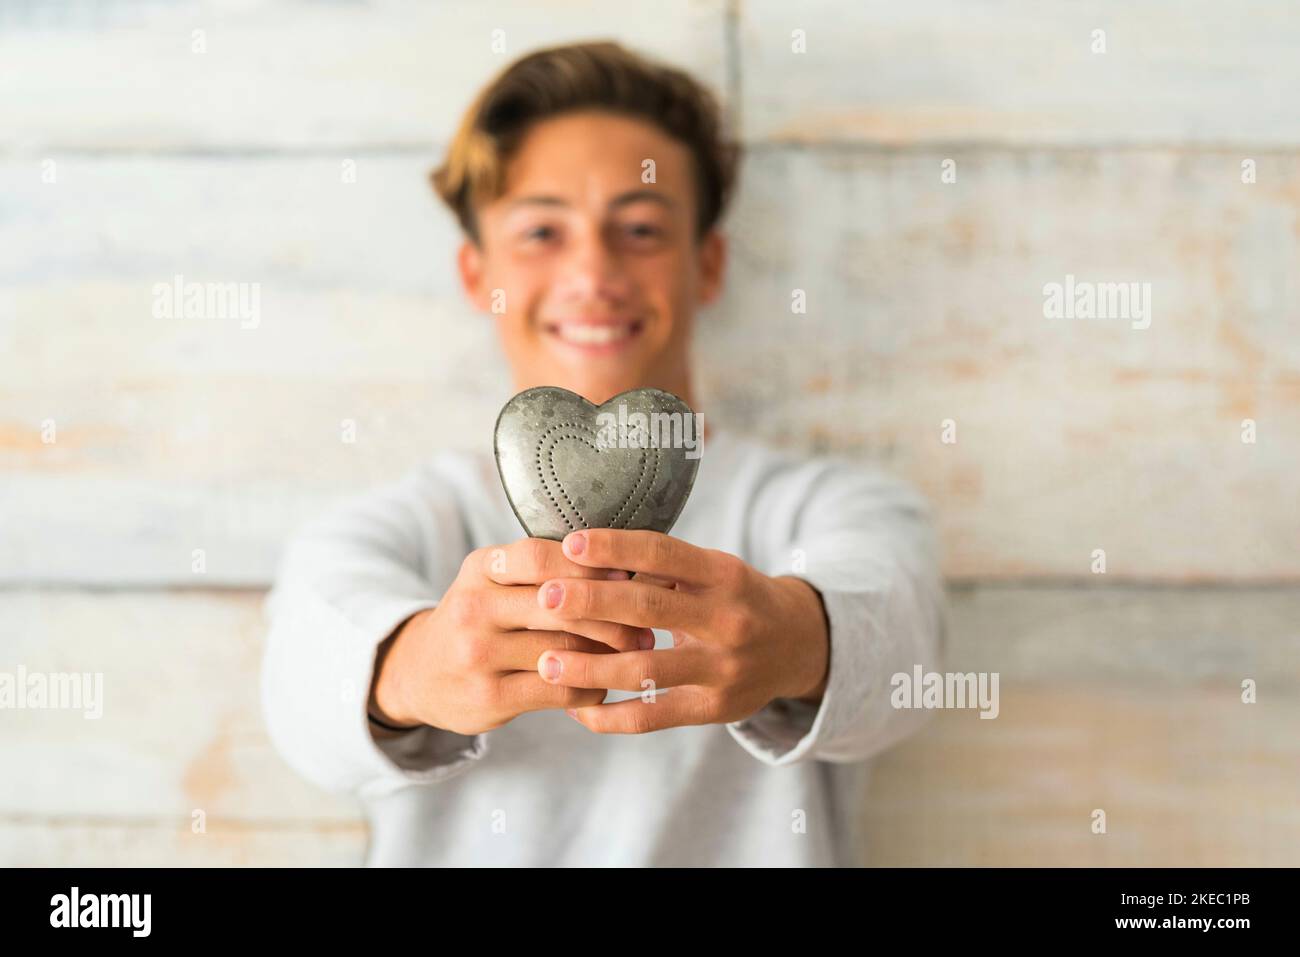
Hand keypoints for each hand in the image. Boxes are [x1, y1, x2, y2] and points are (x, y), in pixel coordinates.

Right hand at [370, 537, 656, 735]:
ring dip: (608, 653)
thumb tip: (624, 563)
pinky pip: (558, 690)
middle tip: (647, 621)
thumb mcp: (493, 581)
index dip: (589, 564)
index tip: (628, 573)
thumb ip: (542, 569)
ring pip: (565, 648)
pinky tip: (604, 684)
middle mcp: (474, 607)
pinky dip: (590, 687)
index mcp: (480, 569)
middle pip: (559, 603)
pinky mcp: (489, 697)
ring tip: (636, 652)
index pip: (540, 555)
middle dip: (611, 612)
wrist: (419, 674)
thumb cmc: (479, 619)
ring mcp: (478, 654)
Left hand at [532, 529, 829, 733]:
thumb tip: (586, 552)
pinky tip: (575, 708)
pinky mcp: (715, 709)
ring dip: (590, 667)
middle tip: (544, 598)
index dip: (616, 547)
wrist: (798, 645)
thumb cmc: (735, 597)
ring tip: (546, 662)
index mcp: (723, 574)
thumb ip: (663, 567)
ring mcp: (723, 669)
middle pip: (649, 608)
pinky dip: (610, 716)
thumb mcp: (713, 570)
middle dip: (591, 602)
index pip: (663, 553)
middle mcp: (728, 620)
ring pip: (646, 669)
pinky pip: (653, 717)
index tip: (570, 544)